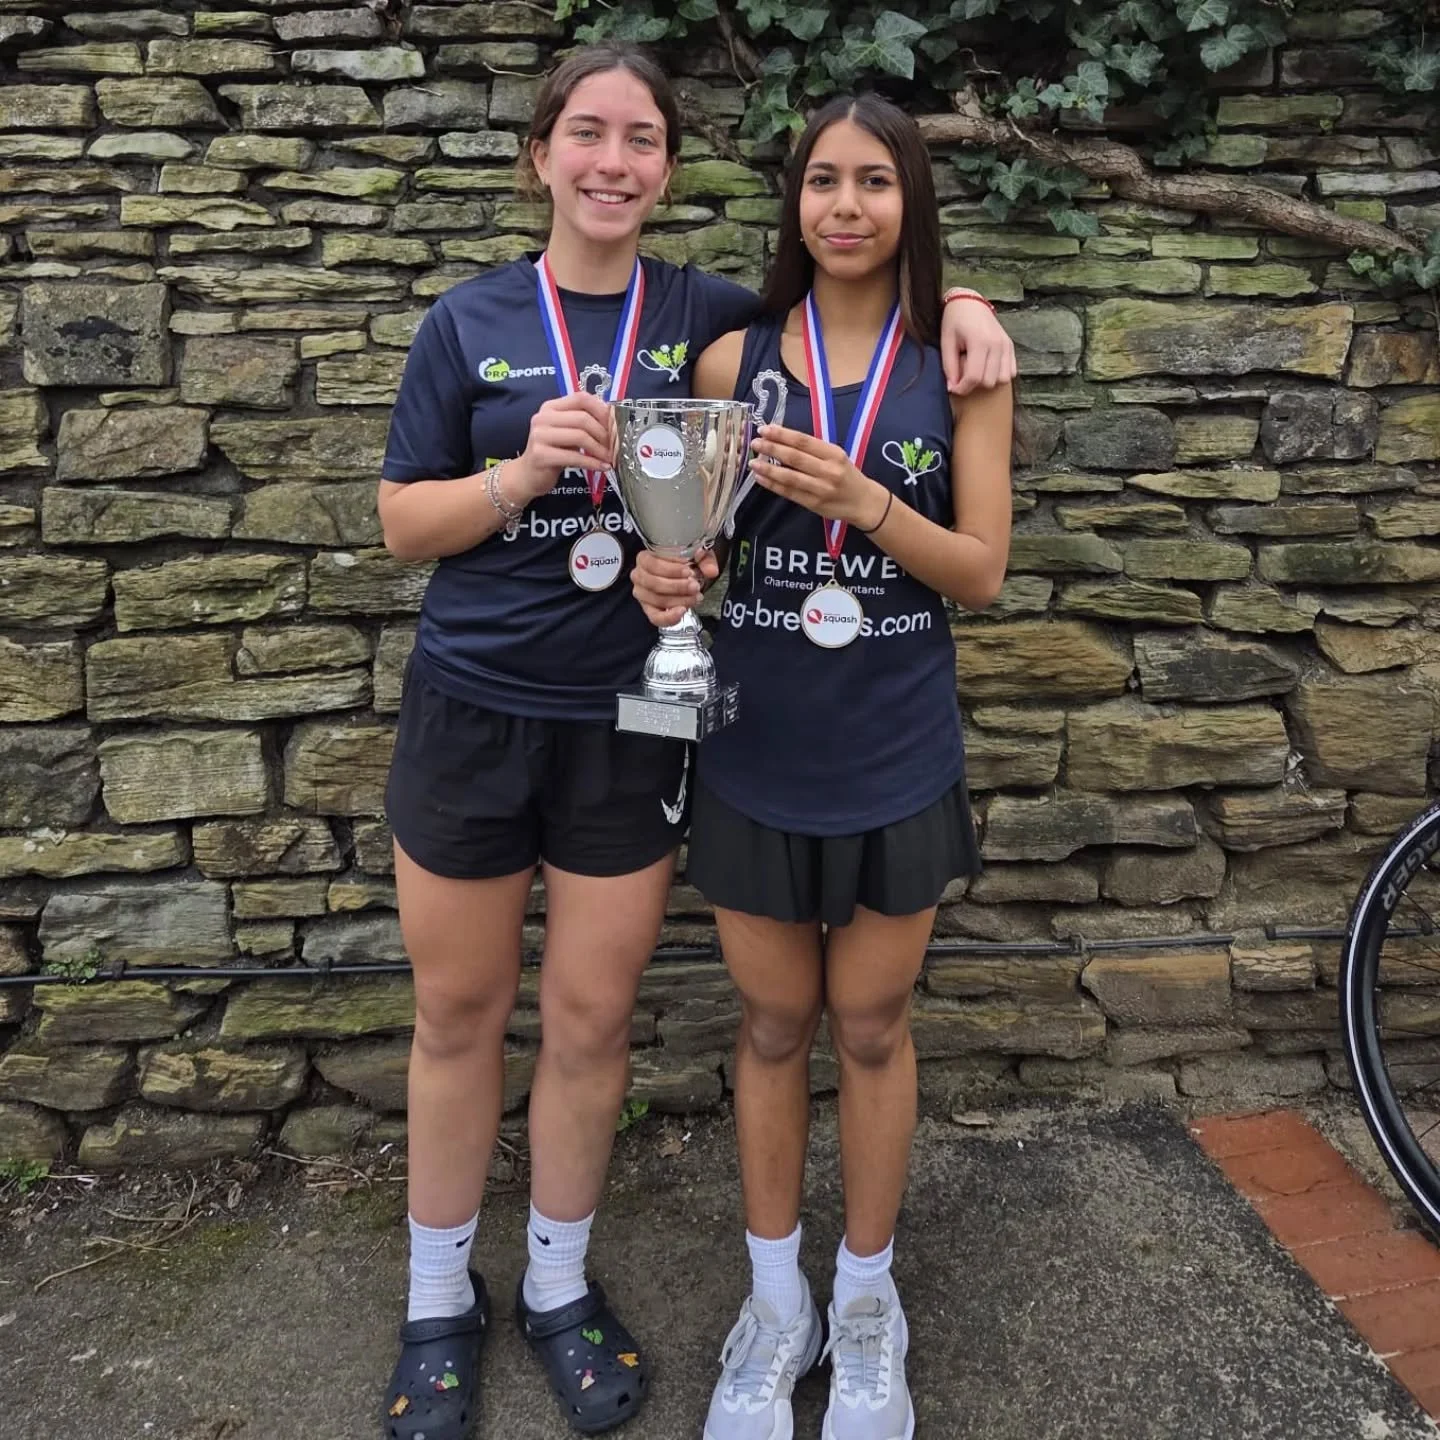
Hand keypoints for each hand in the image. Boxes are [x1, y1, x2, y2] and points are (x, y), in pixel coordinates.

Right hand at [510, 391, 613, 500]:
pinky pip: (574, 457)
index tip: (615, 425)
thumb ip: (584, 424)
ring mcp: (540, 435)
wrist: (528, 475)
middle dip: (604, 433)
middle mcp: (543, 417)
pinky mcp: (541, 455)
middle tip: (615, 446)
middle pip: (583, 418)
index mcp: (551, 407)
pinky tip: (603, 467)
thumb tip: (614, 422)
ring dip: (600, 449)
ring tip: (610, 458)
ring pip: (580, 436)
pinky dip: (593, 463)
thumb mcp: (567, 433)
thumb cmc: (553, 453)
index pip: (581, 398)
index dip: (602, 410)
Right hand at [631, 547, 719, 627]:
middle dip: (677, 586)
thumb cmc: (684, 562)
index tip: (688, 571)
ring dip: (678, 600)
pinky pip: (655, 617)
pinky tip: (682, 611)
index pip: (653, 564)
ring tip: (695, 596)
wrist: (684, 574)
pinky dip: (669, 617)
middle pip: (654, 583)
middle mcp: (639, 576)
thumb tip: (711, 570)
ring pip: (657, 600)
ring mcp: (642, 594)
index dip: (671, 569)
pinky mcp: (649, 609)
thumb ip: (704, 560)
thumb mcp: (696, 556)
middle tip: (695, 586)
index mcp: (645, 559)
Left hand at [749, 425, 888, 527]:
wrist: (863, 502)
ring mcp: (821, 489)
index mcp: (834, 454)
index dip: (782, 435)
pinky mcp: (814, 504)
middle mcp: (828, 471)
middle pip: (795, 458)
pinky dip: (773, 485)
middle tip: (755, 443)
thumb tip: (782, 440)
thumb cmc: (847, 475)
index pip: (804, 441)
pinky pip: (790, 493)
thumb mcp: (837, 457)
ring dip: (769, 469)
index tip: (765, 429)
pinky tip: (761, 479)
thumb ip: (814, 450)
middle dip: (772, 449)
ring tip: (753, 463)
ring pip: (790, 477)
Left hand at [940, 295, 1017, 396]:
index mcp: (979, 341)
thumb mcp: (946, 342)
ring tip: (976, 371)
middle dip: (974, 385)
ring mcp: (1006, 345)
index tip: (953, 388)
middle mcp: (997, 344)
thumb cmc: (955, 321)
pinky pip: (1011, 371)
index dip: (962, 388)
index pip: (974, 376)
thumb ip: (949, 366)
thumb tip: (953, 388)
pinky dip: (999, 375)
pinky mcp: (1011, 346)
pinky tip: (987, 368)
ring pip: (1002, 379)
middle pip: (989, 381)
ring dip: (988, 381)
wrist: (970, 302)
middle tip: (963, 376)